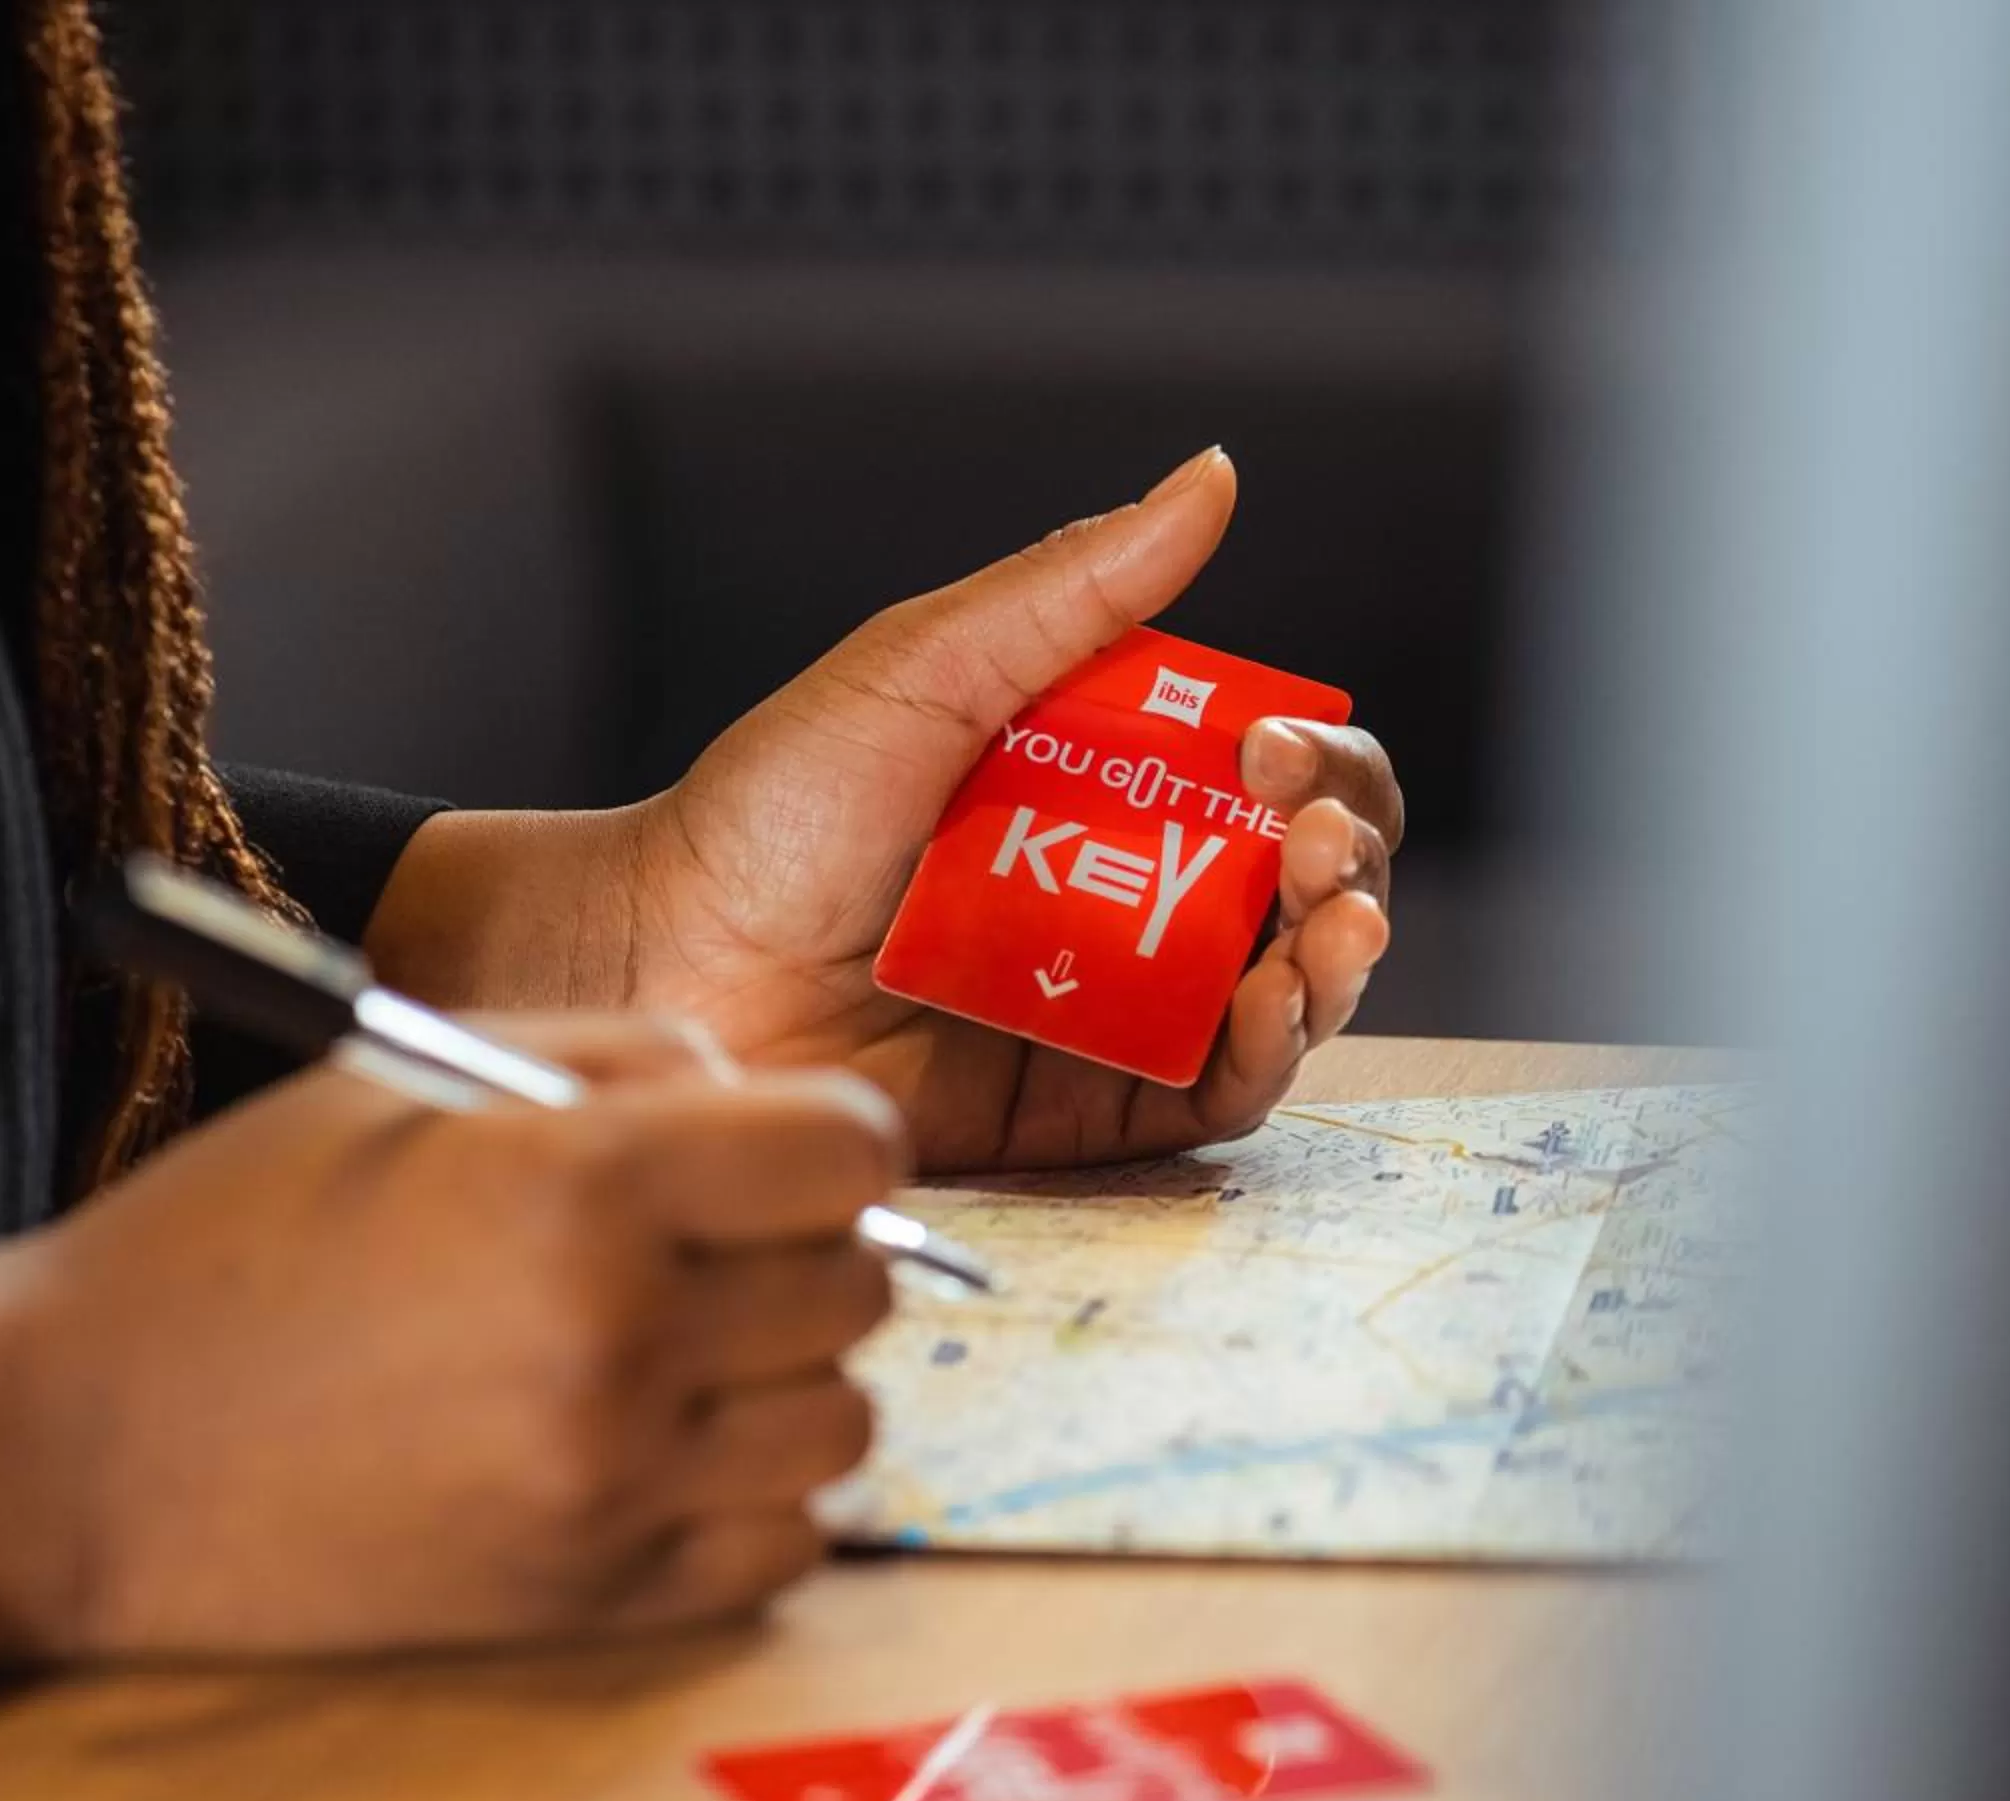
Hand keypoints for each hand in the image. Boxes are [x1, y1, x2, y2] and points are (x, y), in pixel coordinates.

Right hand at [0, 1017, 900, 1670]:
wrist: (75, 1451)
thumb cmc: (232, 1239)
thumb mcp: (410, 1081)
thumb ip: (617, 1061)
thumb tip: (761, 1102)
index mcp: (581, 1188)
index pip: (855, 1152)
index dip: (826, 1139)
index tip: (775, 1153)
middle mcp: (621, 1342)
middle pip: (860, 1285)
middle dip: (800, 1250)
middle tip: (704, 1248)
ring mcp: (614, 1488)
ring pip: (842, 1422)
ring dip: (786, 1380)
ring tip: (679, 1355)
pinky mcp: (594, 1603)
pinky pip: (786, 1546)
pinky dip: (752, 1498)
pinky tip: (660, 1456)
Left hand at [376, 448, 1404, 1170]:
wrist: (665, 957)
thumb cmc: (771, 812)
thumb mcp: (927, 666)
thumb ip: (1075, 589)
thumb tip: (1210, 480)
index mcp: (1106, 783)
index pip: (1270, 771)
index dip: (1309, 757)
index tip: (1267, 752)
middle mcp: (1127, 897)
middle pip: (1302, 879)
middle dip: (1344, 851)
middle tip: (1311, 842)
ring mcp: (1112, 1007)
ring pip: (1287, 991)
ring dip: (1340, 953)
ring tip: (1332, 920)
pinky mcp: (1082, 1111)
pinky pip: (1212, 1096)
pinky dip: (1272, 1053)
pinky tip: (1277, 1005)